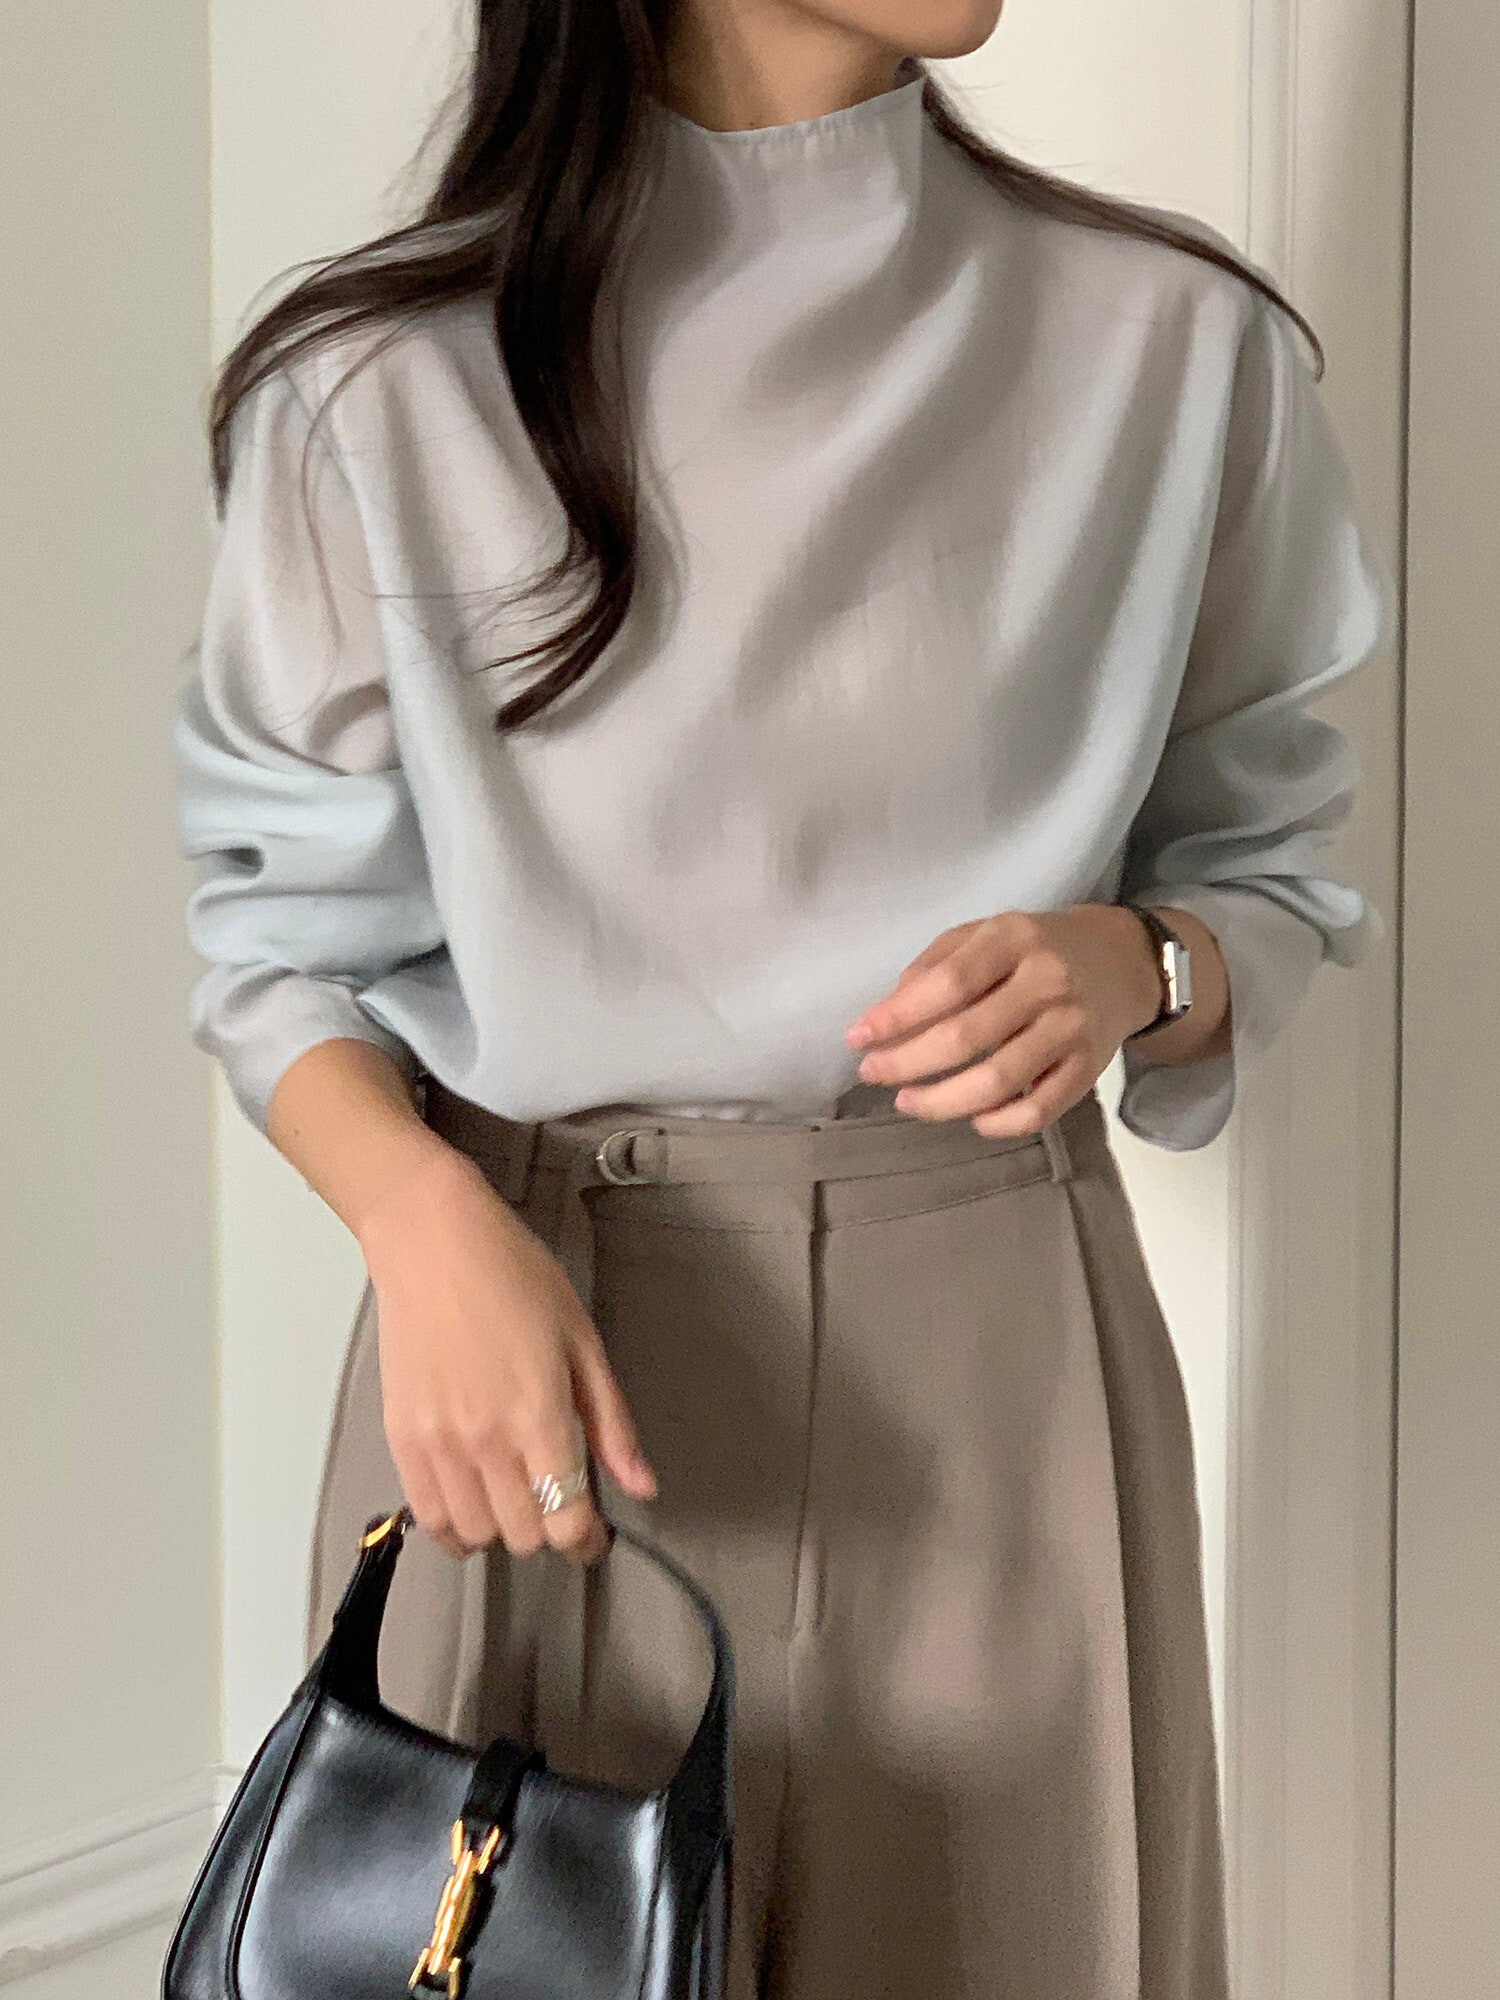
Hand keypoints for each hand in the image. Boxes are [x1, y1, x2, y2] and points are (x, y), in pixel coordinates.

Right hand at [355, 1143, 659, 1564]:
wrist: (433, 1243)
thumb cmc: (514, 1276)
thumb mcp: (583, 1339)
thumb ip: (611, 1423)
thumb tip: (642, 1485)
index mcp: (538, 1414)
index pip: (565, 1520)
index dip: (586, 1540)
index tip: (593, 1531)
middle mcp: (485, 1440)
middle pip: (525, 1535)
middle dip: (551, 1528)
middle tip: (558, 1498)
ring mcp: (437, 1443)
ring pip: (476, 1534)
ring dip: (503, 1528)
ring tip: (515, 1494)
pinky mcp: (402, 1438)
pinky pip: (428, 1516)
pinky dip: (455, 1526)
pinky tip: (474, 1504)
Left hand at [844, 903, 1163, 1136]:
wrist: (1123, 962)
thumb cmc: (1034, 949)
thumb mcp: (983, 935)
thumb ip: (933, 967)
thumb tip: (885, 1017)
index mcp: (1013, 938)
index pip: (947, 983)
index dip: (896, 1017)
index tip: (857, 1038)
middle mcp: (1047, 981)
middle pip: (966, 1036)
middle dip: (907, 1062)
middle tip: (872, 1072)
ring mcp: (1072, 1027)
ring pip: (999, 1081)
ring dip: (942, 1101)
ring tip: (907, 1101)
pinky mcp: (1089, 1068)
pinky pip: (1040, 1110)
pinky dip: (999, 1124)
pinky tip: (970, 1118)